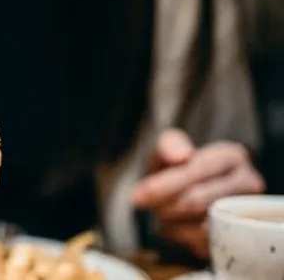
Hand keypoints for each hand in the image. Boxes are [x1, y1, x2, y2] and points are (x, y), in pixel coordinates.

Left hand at [131, 129, 264, 258]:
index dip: (165, 184)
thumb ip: (169, 145)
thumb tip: (181, 156)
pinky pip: (205, 242)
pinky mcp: (239, 236)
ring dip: (172, 222)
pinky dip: (182, 237)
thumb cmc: (177, 168)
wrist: (186, 192)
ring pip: (201, 224)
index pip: (198, 170)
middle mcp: (249, 183)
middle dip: (165, 205)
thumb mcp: (167, 149)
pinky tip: (176, 226)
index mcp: (232, 156)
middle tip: (148, 206)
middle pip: (198, 200)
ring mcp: (247, 211)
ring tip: (163, 214)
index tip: (138, 197)